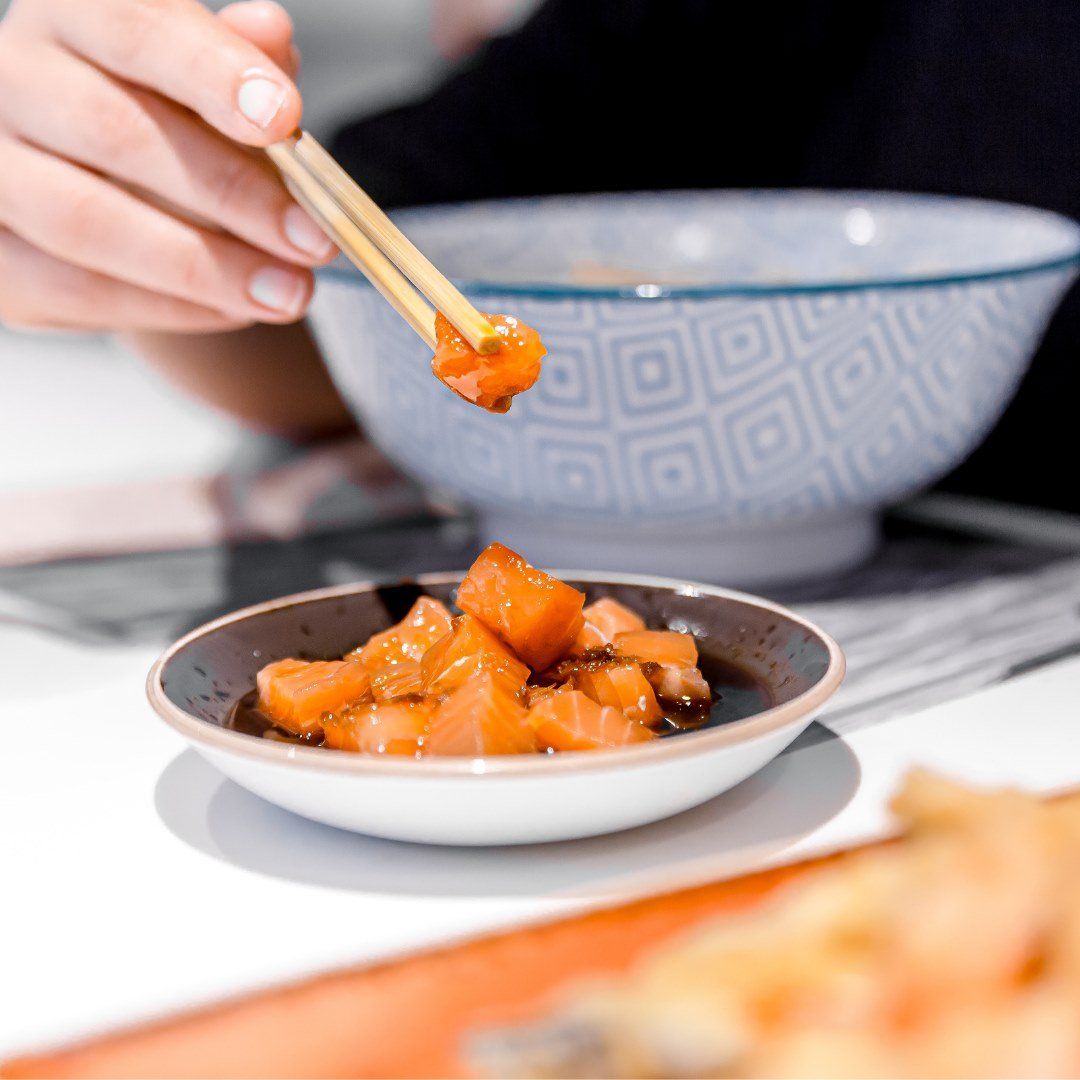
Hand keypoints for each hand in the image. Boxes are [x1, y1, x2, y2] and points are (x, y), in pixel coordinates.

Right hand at [0, 0, 334, 333]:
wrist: (107, 191)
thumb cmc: (170, 120)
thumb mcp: (212, 81)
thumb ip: (239, 59)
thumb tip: (271, 32)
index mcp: (72, 15)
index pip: (133, 27)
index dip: (210, 73)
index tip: (285, 120)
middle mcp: (11, 77)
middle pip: (113, 132)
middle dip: (230, 192)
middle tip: (314, 239)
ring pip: (87, 222)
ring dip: (205, 267)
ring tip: (291, 293)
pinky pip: (78, 289)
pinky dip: (170, 307)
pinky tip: (237, 309)